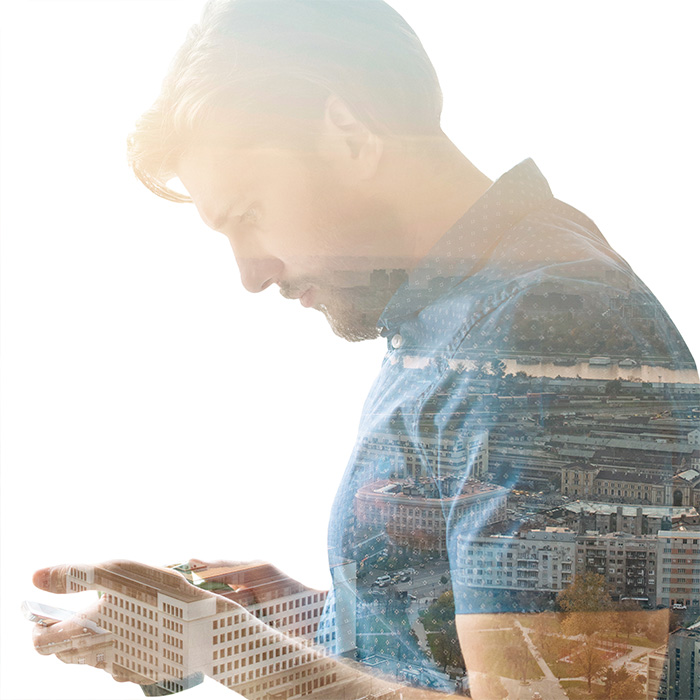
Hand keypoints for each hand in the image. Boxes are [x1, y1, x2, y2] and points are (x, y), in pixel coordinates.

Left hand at [32, 560, 222, 688]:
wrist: (207, 625)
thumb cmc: (159, 594)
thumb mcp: (115, 572)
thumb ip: (73, 575)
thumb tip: (35, 578)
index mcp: (86, 635)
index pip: (41, 643)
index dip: (38, 628)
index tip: (46, 614)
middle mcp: (99, 660)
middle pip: (65, 654)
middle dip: (65, 634)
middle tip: (80, 612)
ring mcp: (124, 671)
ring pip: (94, 660)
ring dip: (95, 641)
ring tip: (117, 615)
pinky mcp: (146, 674)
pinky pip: (122, 663)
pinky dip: (122, 648)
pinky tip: (141, 628)